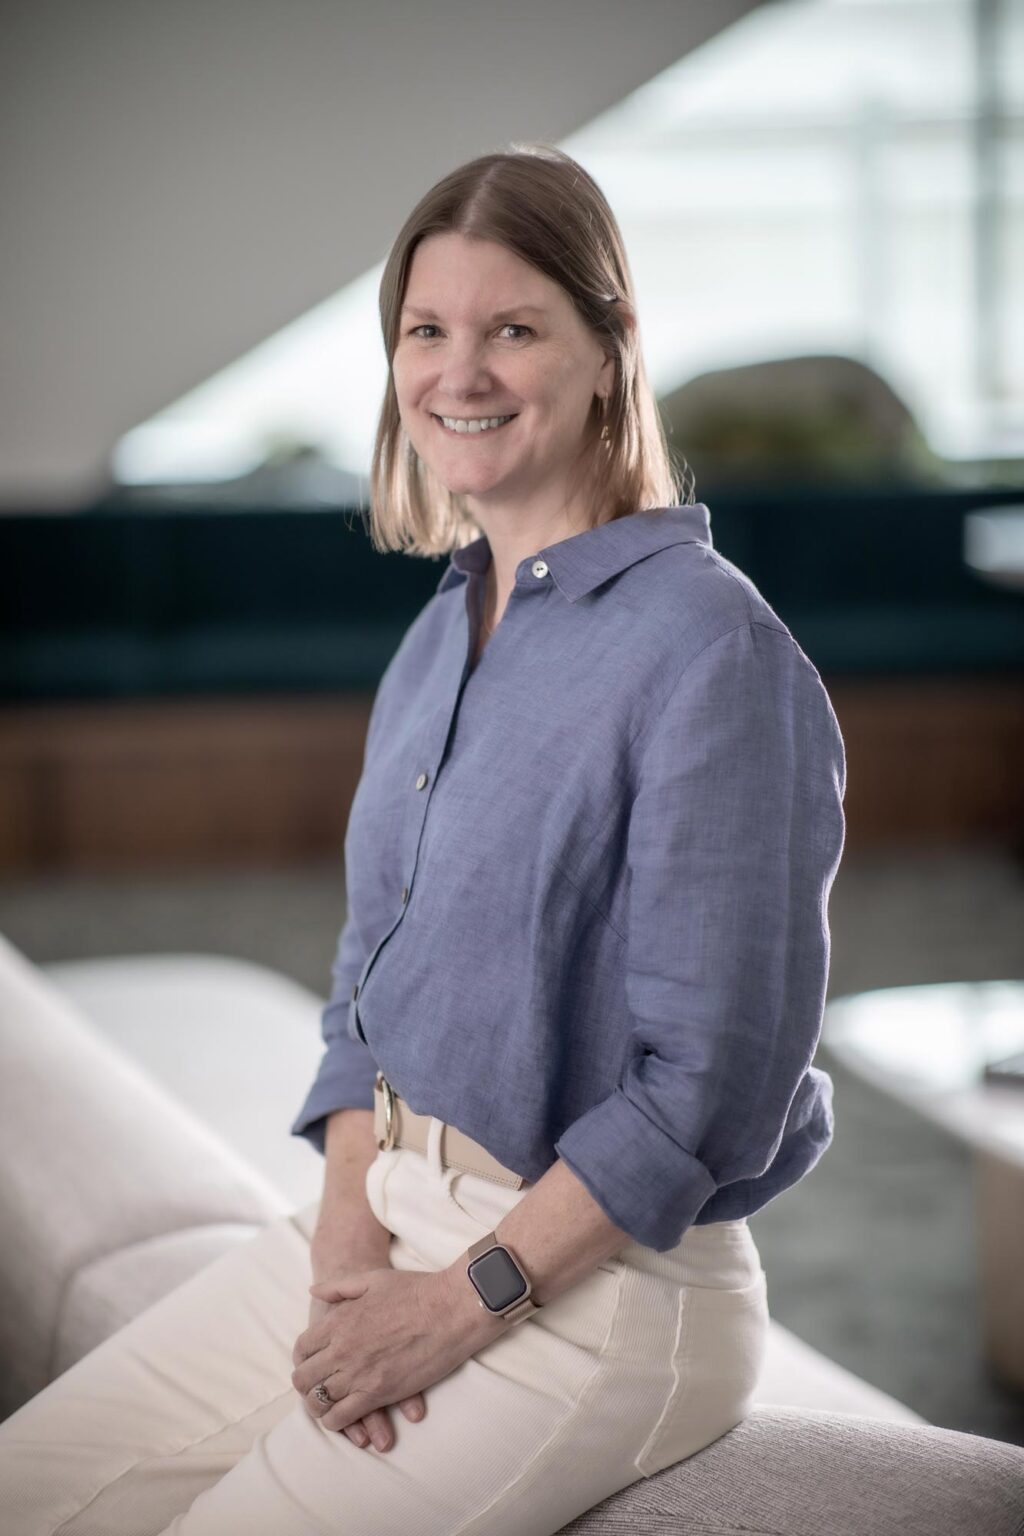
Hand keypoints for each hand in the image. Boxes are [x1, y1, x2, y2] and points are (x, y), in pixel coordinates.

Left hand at [303, 1289, 425, 1451]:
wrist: (450, 1309)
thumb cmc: (416, 1290)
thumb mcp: (371, 1278)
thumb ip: (338, 1287)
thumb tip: (313, 1290)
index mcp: (338, 1321)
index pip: (302, 1349)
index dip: (304, 1359)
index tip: (313, 1363)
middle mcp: (342, 1349)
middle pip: (304, 1378)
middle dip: (306, 1385)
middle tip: (317, 1387)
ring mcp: (358, 1373)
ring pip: (318, 1402)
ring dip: (318, 1406)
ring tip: (327, 1406)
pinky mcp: (377, 1394)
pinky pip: (341, 1418)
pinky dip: (336, 1422)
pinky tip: (343, 1418)